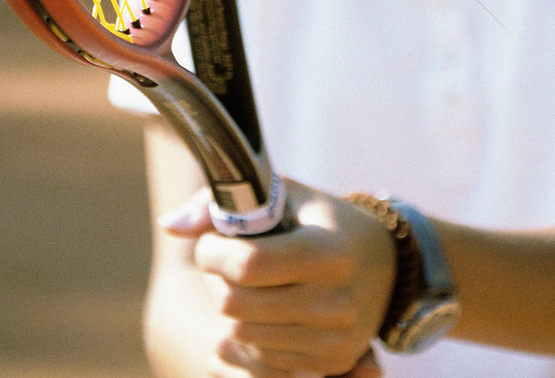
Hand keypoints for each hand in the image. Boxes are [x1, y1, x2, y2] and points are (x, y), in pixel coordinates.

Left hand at [159, 179, 394, 375]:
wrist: (385, 261)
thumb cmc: (319, 217)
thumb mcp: (281, 193)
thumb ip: (220, 202)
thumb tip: (168, 226)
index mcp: (328, 250)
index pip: (248, 265)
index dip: (213, 253)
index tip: (212, 241)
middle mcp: (336, 300)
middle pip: (236, 305)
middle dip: (215, 279)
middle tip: (222, 260)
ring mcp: (335, 338)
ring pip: (242, 335)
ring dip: (229, 306)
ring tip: (244, 281)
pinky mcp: (332, 362)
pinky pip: (262, 358)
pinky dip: (250, 332)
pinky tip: (263, 305)